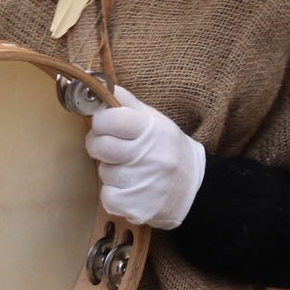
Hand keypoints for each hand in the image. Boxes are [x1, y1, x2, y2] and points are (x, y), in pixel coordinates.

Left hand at [86, 87, 204, 228]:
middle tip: (112, 148)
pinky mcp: (139, 207)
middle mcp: (152, 156)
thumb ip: (125, 103)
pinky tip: (130, 190)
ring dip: (111, 172)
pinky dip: (114, 195)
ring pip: (104, 173)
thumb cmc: (166, 148)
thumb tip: (94, 82)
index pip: (111, 118)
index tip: (106, 125)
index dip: (102, 121)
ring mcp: (146, 183)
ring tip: (130, 171)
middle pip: (101, 146)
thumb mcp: (154, 120)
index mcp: (154, 130)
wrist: (195, 186)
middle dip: (100, 147)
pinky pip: (108, 197)